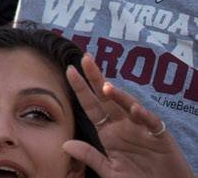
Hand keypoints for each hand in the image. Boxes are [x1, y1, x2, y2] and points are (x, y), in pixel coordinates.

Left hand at [64, 53, 194, 177]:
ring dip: (119, 96)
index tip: (69, 70)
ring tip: (106, 88)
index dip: (81, 89)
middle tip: (86, 59)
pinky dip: (143, 115)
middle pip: (107, 98)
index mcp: (108, 132)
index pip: (91, 106)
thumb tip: (65, 144)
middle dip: (96, 79)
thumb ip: (90, 157)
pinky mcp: (158, 135)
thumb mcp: (110, 171)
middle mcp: (123, 125)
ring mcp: (140, 128)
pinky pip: (150, 122)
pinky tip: (134, 109)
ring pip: (128, 106)